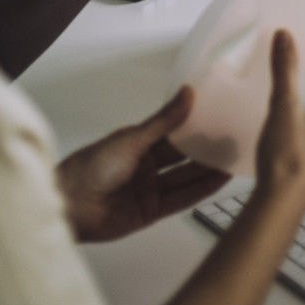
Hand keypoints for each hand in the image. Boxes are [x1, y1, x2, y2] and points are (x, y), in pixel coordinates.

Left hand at [57, 87, 227, 242]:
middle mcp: (147, 164)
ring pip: (186, 177)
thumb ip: (164, 121)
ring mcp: (150, 189)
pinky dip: (201, 190)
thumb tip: (188, 93)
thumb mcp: (131, 140)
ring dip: (208, 169)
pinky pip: (181, 199)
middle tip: (236, 138)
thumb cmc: (92, 166)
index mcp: (139, 142)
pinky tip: (219, 181)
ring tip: (235, 158)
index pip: (174, 131)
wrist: (69, 205)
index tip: (220, 116)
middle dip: (207, 148)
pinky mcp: (152, 212)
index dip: (196, 125)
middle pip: (183, 156)